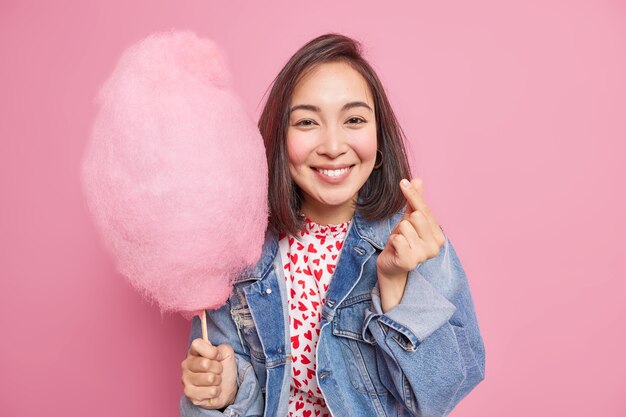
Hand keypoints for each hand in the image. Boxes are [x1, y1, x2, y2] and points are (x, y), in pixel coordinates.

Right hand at [181, 339, 237, 409]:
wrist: (226, 389)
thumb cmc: (224, 370)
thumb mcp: (227, 355)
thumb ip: (222, 348)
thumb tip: (214, 352)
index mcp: (193, 352)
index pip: (197, 344)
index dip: (212, 351)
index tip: (218, 357)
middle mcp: (186, 365)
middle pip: (205, 363)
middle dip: (218, 368)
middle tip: (218, 371)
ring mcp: (186, 380)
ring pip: (209, 378)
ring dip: (218, 381)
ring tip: (215, 381)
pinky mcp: (190, 394)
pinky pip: (211, 391)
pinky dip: (216, 391)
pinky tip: (213, 390)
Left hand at [376, 178, 444, 310]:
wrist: (391, 266)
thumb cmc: (402, 241)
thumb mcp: (408, 219)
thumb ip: (414, 201)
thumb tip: (417, 179)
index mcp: (438, 235)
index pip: (425, 209)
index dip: (412, 195)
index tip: (402, 181)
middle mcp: (435, 246)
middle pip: (416, 216)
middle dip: (403, 222)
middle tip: (402, 234)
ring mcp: (423, 255)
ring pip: (405, 226)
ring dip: (397, 233)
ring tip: (398, 243)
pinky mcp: (409, 261)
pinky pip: (397, 238)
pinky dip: (392, 241)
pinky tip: (395, 250)